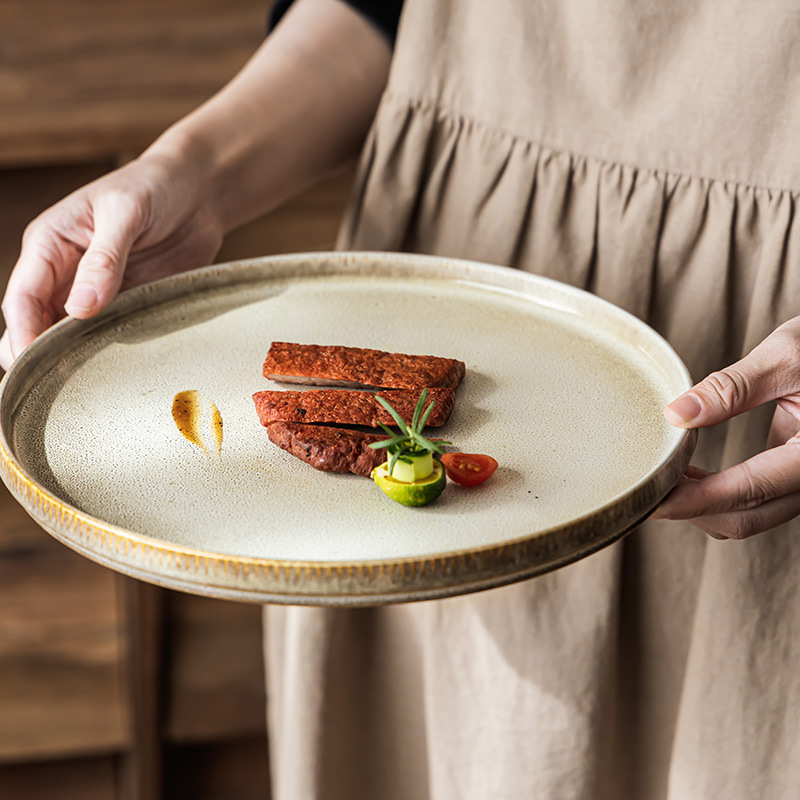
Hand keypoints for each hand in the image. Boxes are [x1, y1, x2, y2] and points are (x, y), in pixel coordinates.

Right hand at [0, 151, 222, 369]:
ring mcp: (96, 293)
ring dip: (74, 359)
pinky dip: (109, 354)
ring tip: (89, 383)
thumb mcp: (126, 212)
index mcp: (50, 244)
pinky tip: (119, 370)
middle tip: (60, 384)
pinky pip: (109, 337)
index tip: (34, 363)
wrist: (200, 193)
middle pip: (36, 325)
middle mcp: (66, 273)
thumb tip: (80, 308)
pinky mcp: (127, 305)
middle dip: (40, 354)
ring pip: (68, 337)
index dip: (23, 332)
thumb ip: (104, 260)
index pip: (22, 297)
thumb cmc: (155, 187)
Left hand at [653, 318, 799, 538]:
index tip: (652, 500)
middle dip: (693, 510)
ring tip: (661, 478)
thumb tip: (676, 414)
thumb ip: (733, 387)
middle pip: (747, 518)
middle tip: (646, 490)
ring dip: (704, 505)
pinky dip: (720, 493)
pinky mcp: (798, 472)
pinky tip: (688, 472)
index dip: (695, 501)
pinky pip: (757, 498)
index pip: (749, 490)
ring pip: (752, 514)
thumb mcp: (788, 354)